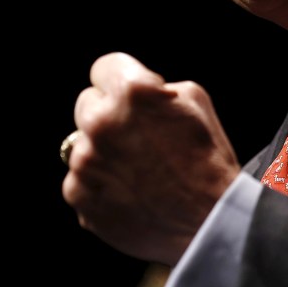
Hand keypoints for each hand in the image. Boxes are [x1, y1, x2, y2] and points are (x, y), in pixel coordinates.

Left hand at [61, 52, 240, 264]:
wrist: (208, 219)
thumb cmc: (208, 157)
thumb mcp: (196, 100)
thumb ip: (156, 88)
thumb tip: (138, 94)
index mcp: (131, 93)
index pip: (104, 67)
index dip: (122, 78)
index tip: (132, 95)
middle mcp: (100, 123)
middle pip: (87, 104)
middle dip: (110, 113)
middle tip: (140, 134)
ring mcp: (84, 163)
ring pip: (83, 145)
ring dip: (104, 151)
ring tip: (140, 169)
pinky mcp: (78, 196)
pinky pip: (81, 180)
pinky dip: (101, 183)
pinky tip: (132, 191)